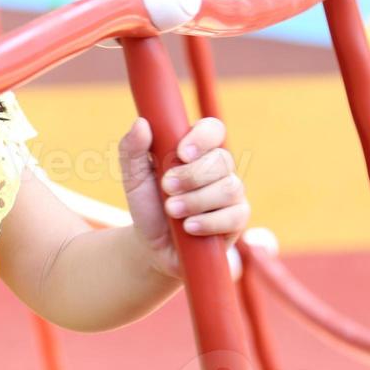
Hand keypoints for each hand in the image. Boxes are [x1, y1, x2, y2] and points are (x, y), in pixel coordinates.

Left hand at [118, 115, 249, 279]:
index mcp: (197, 150)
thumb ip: (132, 150)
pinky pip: (236, 216)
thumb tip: (141, 123)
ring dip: (197, 200)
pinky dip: (209, 222)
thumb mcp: (133, 178)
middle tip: (166, 188)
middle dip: (192, 176)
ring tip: (172, 211)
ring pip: (229, 188)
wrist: (152, 245)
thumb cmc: (147, 205)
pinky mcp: (237, 220)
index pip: (213, 129)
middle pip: (221, 160)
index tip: (180, 153)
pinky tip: (189, 227)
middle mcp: (219, 168)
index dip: (202, 137)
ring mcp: (231, 193)